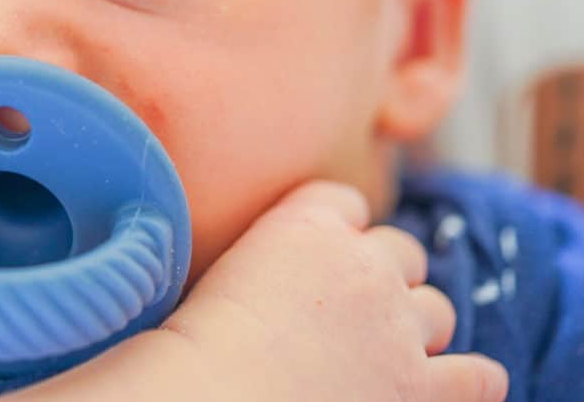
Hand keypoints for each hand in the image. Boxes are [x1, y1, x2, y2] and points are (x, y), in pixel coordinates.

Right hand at [4, 180, 507, 400]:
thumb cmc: (179, 352)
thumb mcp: (170, 280)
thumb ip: (164, 243)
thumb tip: (106, 216)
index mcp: (305, 227)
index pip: (337, 202)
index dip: (326, 225)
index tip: (311, 249)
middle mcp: (366, 269)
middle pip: (397, 249)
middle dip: (379, 273)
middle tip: (349, 305)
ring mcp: (403, 332)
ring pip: (437, 307)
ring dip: (417, 325)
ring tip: (386, 348)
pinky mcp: (426, 391)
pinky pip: (477, 374)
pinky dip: (464, 380)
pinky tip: (437, 388)